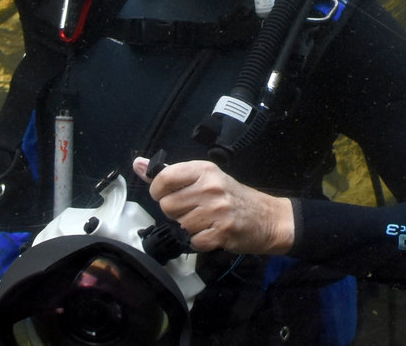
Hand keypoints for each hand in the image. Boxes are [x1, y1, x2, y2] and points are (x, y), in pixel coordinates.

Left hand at [132, 157, 294, 255]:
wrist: (267, 218)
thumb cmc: (233, 197)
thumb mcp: (205, 178)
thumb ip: (170, 174)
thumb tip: (139, 164)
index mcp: (204, 170)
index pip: (164, 178)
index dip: (159, 191)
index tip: (168, 194)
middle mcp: (210, 187)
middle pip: (168, 205)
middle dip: (177, 212)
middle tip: (194, 210)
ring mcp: (217, 210)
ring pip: (180, 225)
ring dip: (189, 228)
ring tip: (206, 221)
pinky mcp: (221, 232)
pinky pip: (193, 242)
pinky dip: (200, 242)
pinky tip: (212, 232)